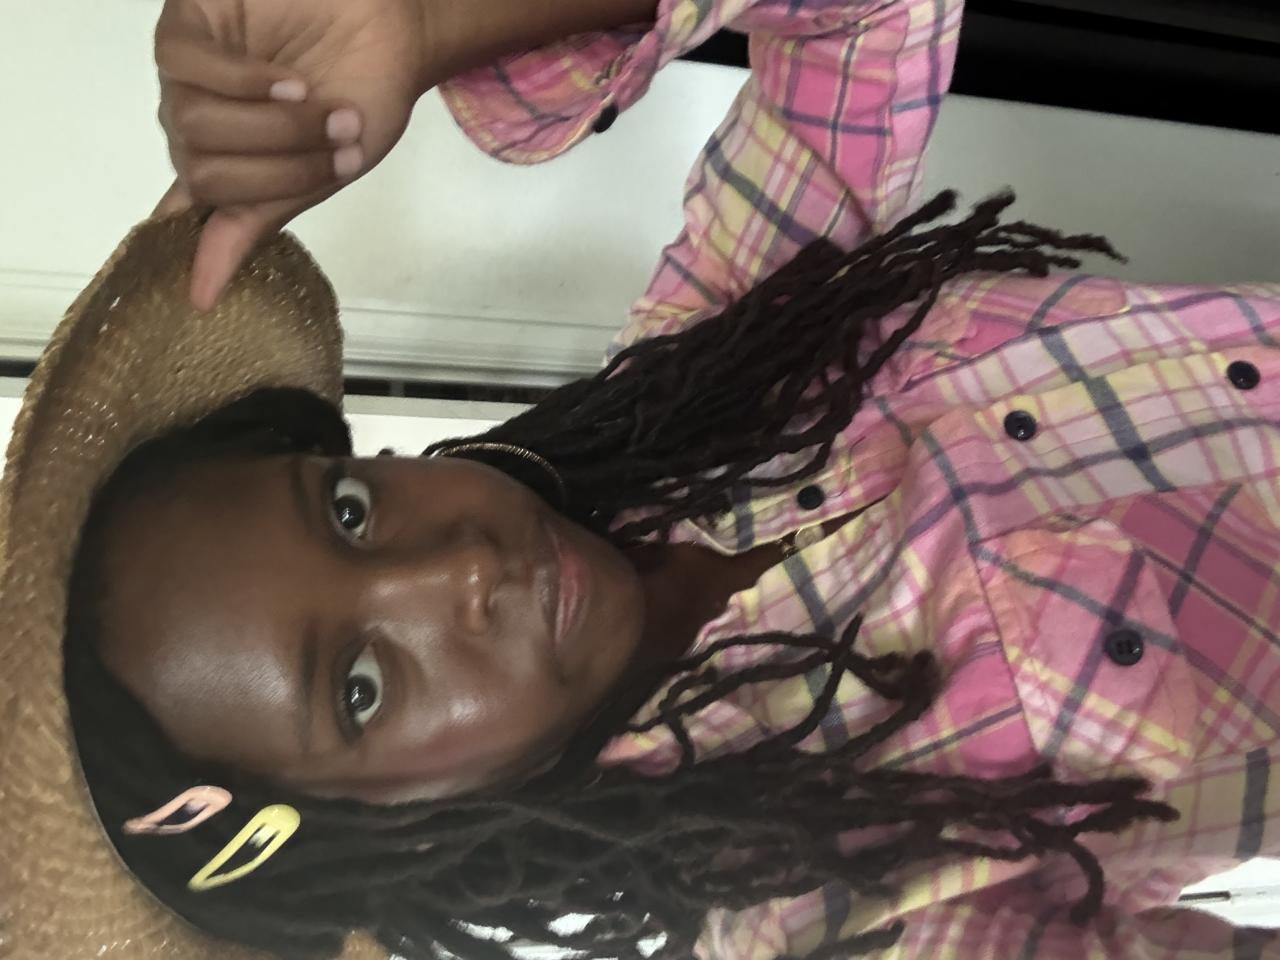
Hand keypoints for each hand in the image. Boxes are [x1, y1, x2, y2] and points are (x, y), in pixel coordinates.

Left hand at [153, 0, 439, 308]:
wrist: (396, 31)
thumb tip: (199, 297)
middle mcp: (197, 125)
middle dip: (279, 165)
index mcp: (228, 168)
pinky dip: (242, 80)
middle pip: (204, 170)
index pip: (190, 215)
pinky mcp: (189, 22)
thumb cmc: (365, 97)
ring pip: (193, 123)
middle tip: (336, 145)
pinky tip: (287, 80)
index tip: (197, 298)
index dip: (195, 245)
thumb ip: (258, 221)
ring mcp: (188, 74)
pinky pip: (185, 64)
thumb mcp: (324, 174)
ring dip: (273, 124)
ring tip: (322, 106)